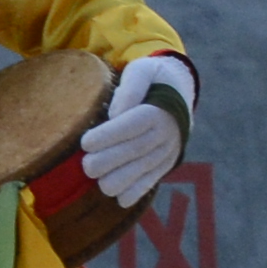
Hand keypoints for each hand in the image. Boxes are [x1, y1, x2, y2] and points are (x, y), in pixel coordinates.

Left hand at [76, 52, 192, 204]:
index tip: (85, 142)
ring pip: (143, 170)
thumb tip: (115, 113)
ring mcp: (167, 151)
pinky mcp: (166, 164)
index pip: (133, 124)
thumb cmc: (154, 79)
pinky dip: (135, 192)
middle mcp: (165, 133)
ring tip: (99, 180)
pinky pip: (152, 181)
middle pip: (136, 151)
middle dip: (108, 162)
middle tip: (86, 166)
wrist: (181, 92)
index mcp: (157, 109)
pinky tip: (118, 197)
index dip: (109, 135)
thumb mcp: (143, 70)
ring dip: (119, 180)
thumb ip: (131, 87)